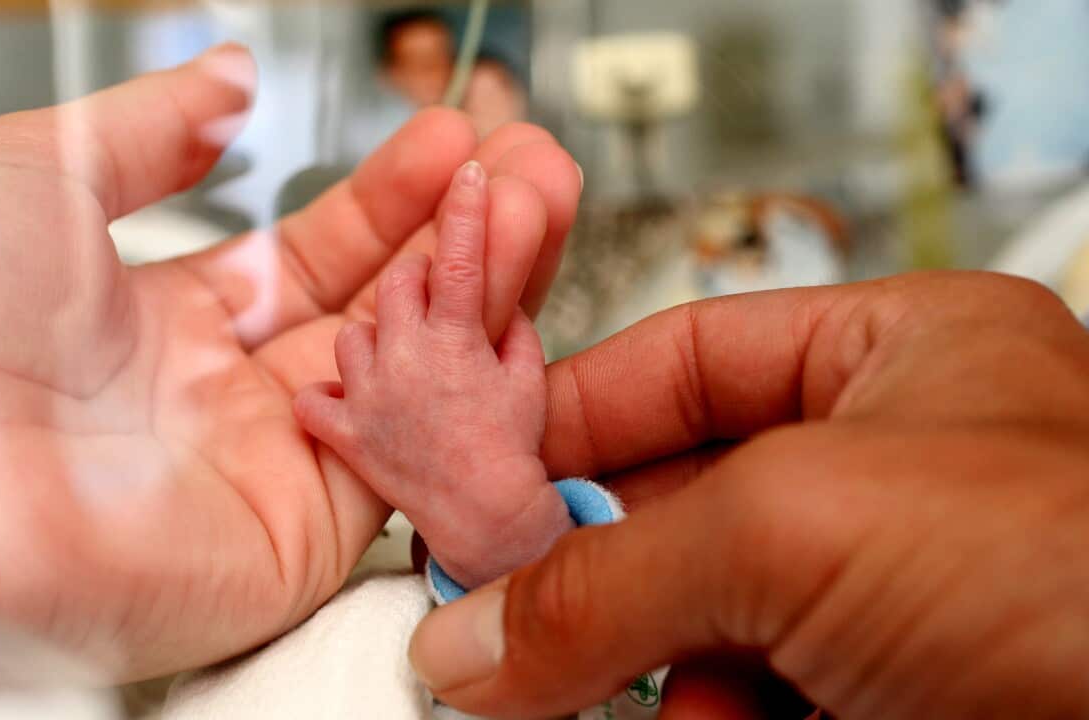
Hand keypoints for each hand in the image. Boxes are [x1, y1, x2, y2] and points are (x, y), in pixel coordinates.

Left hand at [0, 45, 582, 680]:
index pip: (309, 256)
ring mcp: (274, 464)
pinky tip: (506, 290)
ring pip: (409, 371)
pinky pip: (416, 450)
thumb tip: (229, 78)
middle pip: (375, 310)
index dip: (383, 199)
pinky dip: (469, 374)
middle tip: (525, 164)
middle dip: (457, 234)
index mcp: (165, 323)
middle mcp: (228, 397)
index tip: (446, 140)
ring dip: (480, 284)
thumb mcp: (35, 170)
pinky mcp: (308, 531)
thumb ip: (150, 126)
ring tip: (538, 195)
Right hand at [408, 272, 1088, 718]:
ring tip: (630, 702)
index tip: (476, 480)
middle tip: (498, 618)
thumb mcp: (800, 530)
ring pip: (706, 624)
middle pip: (681, 505)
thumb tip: (473, 640)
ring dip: (649, 672)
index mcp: (898, 360)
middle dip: (593, 566)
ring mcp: (894, 598)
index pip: (684, 360)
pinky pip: (747, 703)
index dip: (571, 416)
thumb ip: (612, 577)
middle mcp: (895, 472)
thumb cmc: (1080, 579)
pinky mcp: (890, 698)